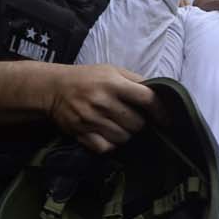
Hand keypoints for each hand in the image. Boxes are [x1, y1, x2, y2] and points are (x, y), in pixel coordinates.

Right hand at [44, 64, 158, 154]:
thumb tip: (159, 94)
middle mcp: (103, 101)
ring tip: (119, 126)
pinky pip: (106, 148)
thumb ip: (135, 80)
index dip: (160, 110)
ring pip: (124, 138)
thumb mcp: (111, 70)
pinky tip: (107, 135)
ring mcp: (91, 119)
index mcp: (113, 83)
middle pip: (137, 123)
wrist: (53, 88)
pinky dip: (110, 145)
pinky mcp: (81, 133)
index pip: (147, 99)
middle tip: (133, 119)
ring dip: (125, 134)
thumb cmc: (87, 78)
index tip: (165, 118)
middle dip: (139, 123)